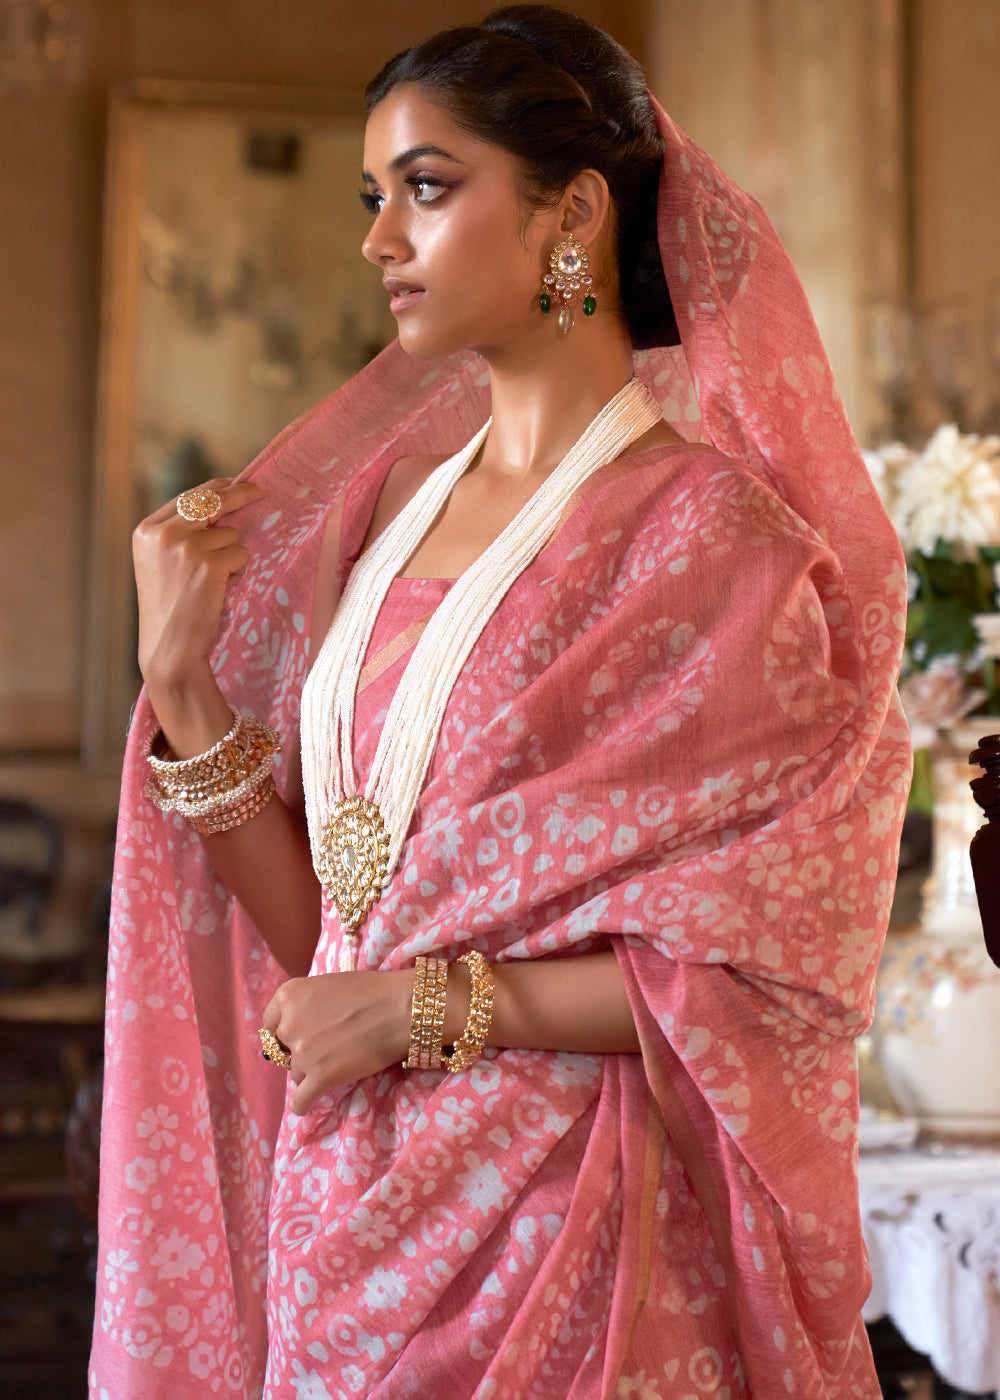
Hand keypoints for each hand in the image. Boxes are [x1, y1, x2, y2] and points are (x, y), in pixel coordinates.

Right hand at [133, 477, 266, 692]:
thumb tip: (222, 506)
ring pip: (231, 534)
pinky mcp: (208, 563)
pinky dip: (237, 572)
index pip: (188, 496)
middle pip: (212, 500)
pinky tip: (218, 590)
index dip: (216, 489)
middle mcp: (163, 533)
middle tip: (262, 489)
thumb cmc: (171, 609)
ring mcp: (185, 546)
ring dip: (231, 557)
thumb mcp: (162, 564)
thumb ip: (182, 534)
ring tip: (210, 583)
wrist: (168, 648)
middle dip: (241, 493)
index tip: (236, 483)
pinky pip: (240, 554)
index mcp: (146, 530)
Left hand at [262, 969, 414, 1114]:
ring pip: (295, 1073)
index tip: (297, 1037)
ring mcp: (303, 1053)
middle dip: (300, 1052)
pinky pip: (300, 1101)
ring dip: (309, 1073)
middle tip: (324, 1049)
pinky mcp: (320, 1077)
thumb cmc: (371, 991)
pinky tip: (308, 1104)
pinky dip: (304, 1104)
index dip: (285, 1033)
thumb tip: (296, 1028)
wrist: (399, 1009)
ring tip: (334, 1066)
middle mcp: (289, 1025)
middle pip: (283, 1050)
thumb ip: (305, 1005)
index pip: (270, 1024)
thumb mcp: (327, 985)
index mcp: (288, 996)